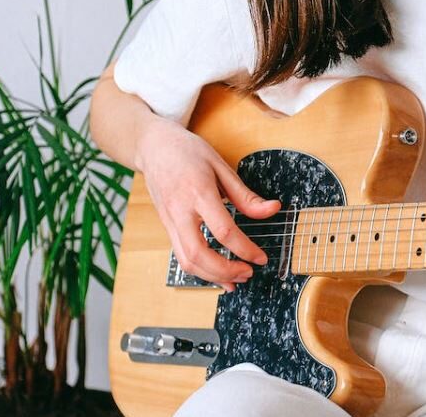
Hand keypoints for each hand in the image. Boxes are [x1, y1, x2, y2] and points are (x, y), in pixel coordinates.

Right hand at [135, 116, 280, 291]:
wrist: (153, 146)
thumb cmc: (188, 152)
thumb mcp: (221, 165)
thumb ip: (245, 194)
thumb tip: (273, 210)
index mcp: (198, 192)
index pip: (223, 230)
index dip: (245, 249)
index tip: (261, 257)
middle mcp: (180, 211)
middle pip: (199, 254)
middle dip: (226, 270)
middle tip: (248, 273)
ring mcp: (169, 221)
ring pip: (186, 261)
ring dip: (212, 276)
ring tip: (236, 279)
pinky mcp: (166, 226)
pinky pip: (181, 256)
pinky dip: (200, 270)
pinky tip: (217, 273)